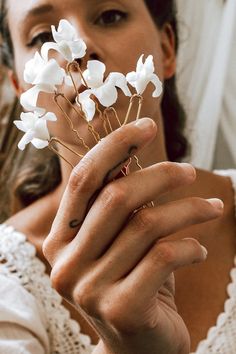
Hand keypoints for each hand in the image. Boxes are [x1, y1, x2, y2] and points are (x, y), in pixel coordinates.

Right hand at [43, 118, 222, 353]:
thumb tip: (132, 154)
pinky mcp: (121, 308)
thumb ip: (118, 203)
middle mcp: (65, 262)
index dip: (114, 146)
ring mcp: (89, 288)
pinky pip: (164, 257)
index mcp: (59, 238)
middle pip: (116, 197)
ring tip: (212, 207)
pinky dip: (191, 245)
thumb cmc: (133, 279)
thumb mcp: (120, 239)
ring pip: (146, 225)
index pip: (83, 179)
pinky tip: (201, 249)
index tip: (146, 125)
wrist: (140, 344)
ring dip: (188, 209)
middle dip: (160, 175)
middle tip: (190, 172)